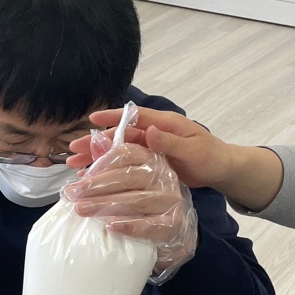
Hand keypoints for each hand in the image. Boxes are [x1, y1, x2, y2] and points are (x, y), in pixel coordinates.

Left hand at [65, 127, 198, 276]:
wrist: (170, 227)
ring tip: (81, 209)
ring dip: (105, 204)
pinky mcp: (173, 223)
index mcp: (152, 159)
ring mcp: (170, 199)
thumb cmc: (142, 197)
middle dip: (96, 185)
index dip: (101, 163)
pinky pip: (151, 225)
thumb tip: (93, 142)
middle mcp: (164, 176)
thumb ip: (110, 160)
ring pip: (136, 200)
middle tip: (72, 193)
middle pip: (128, 177)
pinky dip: (130, 226)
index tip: (79, 175)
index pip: (126, 154)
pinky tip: (111, 226)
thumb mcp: (128, 176)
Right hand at [68, 107, 284, 211]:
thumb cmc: (211, 156)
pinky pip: (125, 165)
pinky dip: (109, 170)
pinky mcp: (149, 164)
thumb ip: (169, 141)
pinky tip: (93, 177)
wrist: (222, 170)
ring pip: (118, 152)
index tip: (92, 119)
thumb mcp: (192, 149)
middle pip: (119, 136)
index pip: (134, 116)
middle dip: (95, 142)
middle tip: (72, 149)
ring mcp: (150, 150)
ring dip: (97, 158)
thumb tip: (148, 130)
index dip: (112, 117)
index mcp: (163, 124)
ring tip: (74, 165)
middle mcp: (153, 134)